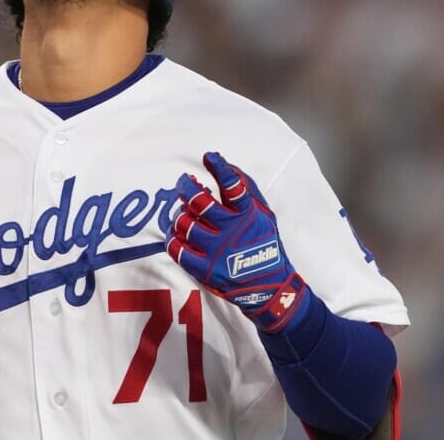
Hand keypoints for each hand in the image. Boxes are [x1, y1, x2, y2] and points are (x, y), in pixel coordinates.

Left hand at [165, 151, 308, 332]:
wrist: (271, 286)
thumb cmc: (264, 243)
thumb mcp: (264, 214)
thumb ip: (246, 188)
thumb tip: (223, 163)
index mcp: (248, 215)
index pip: (233, 185)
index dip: (220, 167)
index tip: (209, 156)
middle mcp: (231, 231)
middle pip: (198, 202)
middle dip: (186, 187)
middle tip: (184, 182)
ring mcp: (216, 251)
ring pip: (184, 223)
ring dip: (180, 213)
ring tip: (185, 212)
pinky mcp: (204, 269)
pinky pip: (177, 248)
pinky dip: (172, 237)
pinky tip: (176, 232)